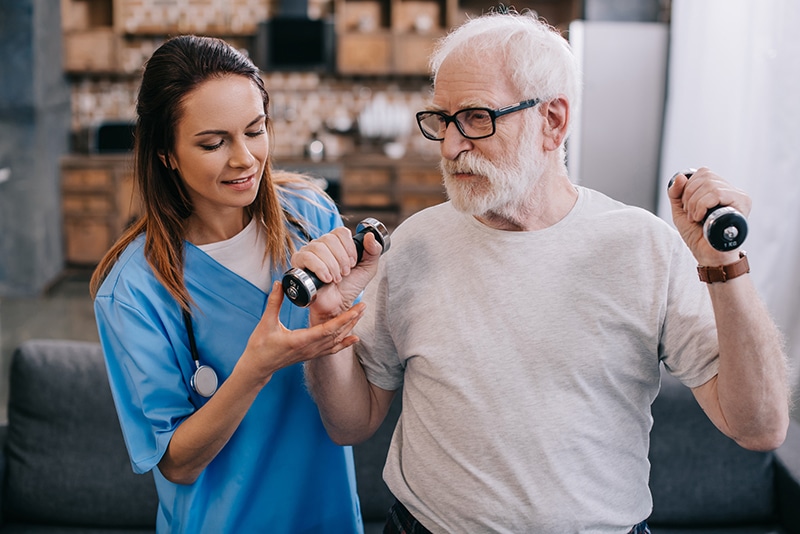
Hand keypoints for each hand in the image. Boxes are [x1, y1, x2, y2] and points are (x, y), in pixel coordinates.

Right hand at [239, 281, 365, 381]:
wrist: (258, 366)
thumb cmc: (260, 346)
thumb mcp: (265, 323)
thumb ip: (274, 302)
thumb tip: (280, 283)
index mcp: (301, 340)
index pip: (328, 329)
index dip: (344, 319)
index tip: (355, 309)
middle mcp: (310, 348)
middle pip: (337, 333)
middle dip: (351, 319)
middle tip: (363, 306)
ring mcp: (312, 353)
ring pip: (336, 340)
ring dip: (350, 327)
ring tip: (360, 314)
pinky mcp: (311, 354)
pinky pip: (332, 349)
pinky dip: (345, 343)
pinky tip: (355, 338)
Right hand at [290, 227, 382, 321]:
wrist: (338, 305)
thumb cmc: (350, 287)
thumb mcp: (368, 268)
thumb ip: (374, 250)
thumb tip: (370, 235)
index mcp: (337, 242)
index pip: (341, 232)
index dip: (349, 247)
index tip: (353, 262)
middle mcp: (321, 244)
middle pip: (329, 239)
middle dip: (341, 259)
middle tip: (345, 273)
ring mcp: (308, 252)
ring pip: (318, 248)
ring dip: (332, 266)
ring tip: (336, 278)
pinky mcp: (298, 263)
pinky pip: (307, 257)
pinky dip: (320, 268)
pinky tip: (326, 279)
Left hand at [667, 167, 751, 264]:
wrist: (708, 255)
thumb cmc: (697, 235)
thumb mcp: (681, 211)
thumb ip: (676, 193)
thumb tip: (680, 176)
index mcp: (720, 190)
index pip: (703, 173)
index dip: (688, 188)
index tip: (687, 207)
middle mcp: (732, 191)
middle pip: (705, 176)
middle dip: (689, 196)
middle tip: (691, 215)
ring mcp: (739, 197)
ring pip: (710, 185)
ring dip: (695, 203)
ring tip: (696, 218)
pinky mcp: (742, 204)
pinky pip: (717, 194)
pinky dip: (702, 206)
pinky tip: (701, 219)